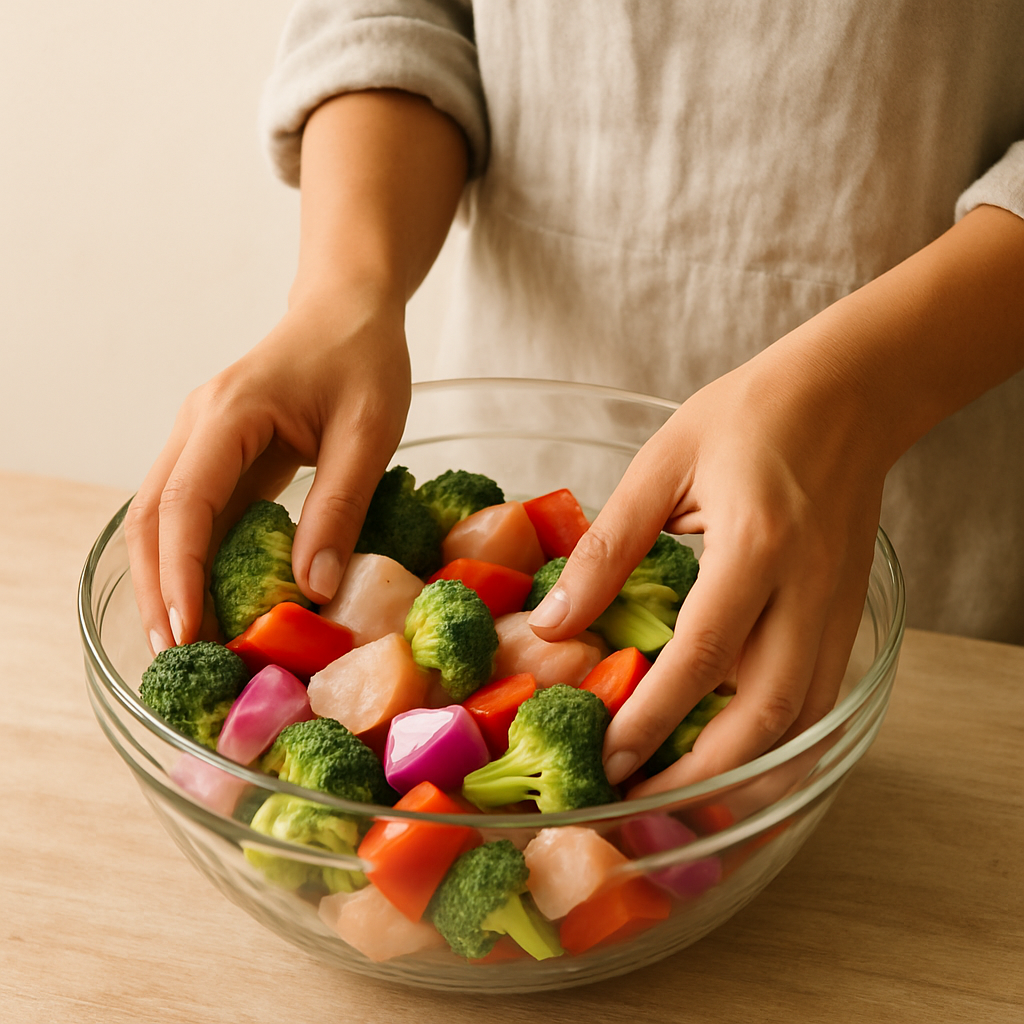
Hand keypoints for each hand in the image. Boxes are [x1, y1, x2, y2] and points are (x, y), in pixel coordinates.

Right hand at [124, 292, 410, 654]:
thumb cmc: (363, 359)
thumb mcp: (368, 433)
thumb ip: (339, 507)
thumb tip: (313, 589)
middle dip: (158, 589)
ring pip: (163, 518)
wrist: (349, 308)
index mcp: (228, 413)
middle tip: (176, 656)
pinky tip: (212, 600)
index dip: (181, 574)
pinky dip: (195, 559)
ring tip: (186, 642)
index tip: (187, 632)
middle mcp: (197, 426)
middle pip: (152, 517)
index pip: (185, 504)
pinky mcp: (219, 454)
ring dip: (167, 579)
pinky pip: (195, 512)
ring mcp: (201, 439)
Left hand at [528, 331, 888, 792]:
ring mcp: (836, 609)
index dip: (652, 718)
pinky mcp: (847, 615)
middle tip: (641, 803)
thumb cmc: (748, 417)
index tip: (609, 759)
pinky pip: (820, 699)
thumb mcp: (661, 464)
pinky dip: (781, 742)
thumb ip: (608, 547)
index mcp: (754, 547)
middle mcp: (806, 591)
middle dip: (702, 777)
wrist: (849, 394)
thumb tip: (554, 623)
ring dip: (746, 774)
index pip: (702, 657)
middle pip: (766, 716)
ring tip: (685, 801)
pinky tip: (738, 757)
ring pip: (803, 722)